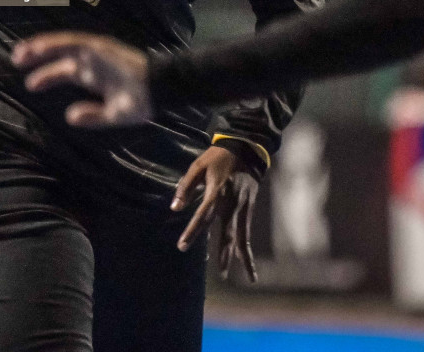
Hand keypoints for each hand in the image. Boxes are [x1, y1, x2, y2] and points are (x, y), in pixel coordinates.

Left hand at [13, 32, 151, 126]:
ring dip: (41, 47)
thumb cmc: (141, 102)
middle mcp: (91, 62)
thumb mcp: (113, 114)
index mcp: (94, 76)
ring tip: (20, 53)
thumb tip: (69, 116)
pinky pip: (73, 42)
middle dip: (38, 58)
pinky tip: (39, 46)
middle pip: (59, 57)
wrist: (161, 90)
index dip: (47, 75)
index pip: (65, 71)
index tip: (29, 83)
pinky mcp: (100, 46)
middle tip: (16, 62)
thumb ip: (92, 116)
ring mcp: (95, 52)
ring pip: (61, 45)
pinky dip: (55, 43)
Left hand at [173, 145, 259, 281]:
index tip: (182, 245)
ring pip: (240, 236)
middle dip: (222, 253)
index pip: (203, 215)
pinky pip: (246, 232)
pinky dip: (246, 249)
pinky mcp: (249, 208)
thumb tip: (174, 207)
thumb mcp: (198, 166)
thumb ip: (186, 186)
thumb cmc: (217, 157)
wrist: (246, 149)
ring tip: (231, 274)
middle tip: (220, 274)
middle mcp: (231, 202)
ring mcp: (242, 206)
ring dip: (237, 256)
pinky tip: (247, 266)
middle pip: (226, 231)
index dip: (193, 231)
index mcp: (216, 190)